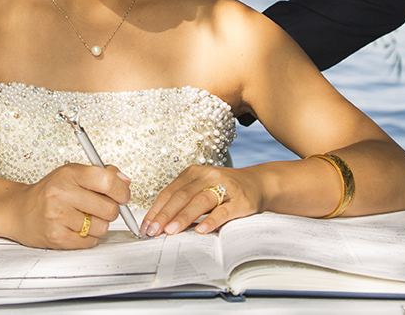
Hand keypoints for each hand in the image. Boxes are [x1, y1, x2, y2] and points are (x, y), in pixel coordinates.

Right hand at [4, 163, 131, 248]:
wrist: (18, 211)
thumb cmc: (49, 192)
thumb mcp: (72, 173)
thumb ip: (101, 174)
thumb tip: (126, 181)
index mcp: (69, 174)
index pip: (106, 180)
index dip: (121, 190)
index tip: (123, 195)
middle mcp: (61, 194)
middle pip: (108, 208)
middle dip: (111, 210)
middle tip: (101, 208)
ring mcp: (58, 217)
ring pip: (101, 227)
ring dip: (98, 225)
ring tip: (84, 218)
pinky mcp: (56, 237)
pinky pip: (89, 242)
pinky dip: (88, 237)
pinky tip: (76, 228)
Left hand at [142, 166, 262, 237]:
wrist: (259, 183)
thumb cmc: (226, 189)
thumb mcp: (203, 188)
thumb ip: (185, 201)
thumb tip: (160, 223)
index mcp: (195, 173)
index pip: (170, 191)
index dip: (156, 209)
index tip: (146, 226)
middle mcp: (208, 176)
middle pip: (181, 196)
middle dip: (165, 215)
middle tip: (153, 231)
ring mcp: (225, 187)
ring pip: (200, 201)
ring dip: (183, 217)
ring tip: (170, 231)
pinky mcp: (240, 200)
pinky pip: (223, 211)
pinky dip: (211, 220)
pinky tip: (201, 229)